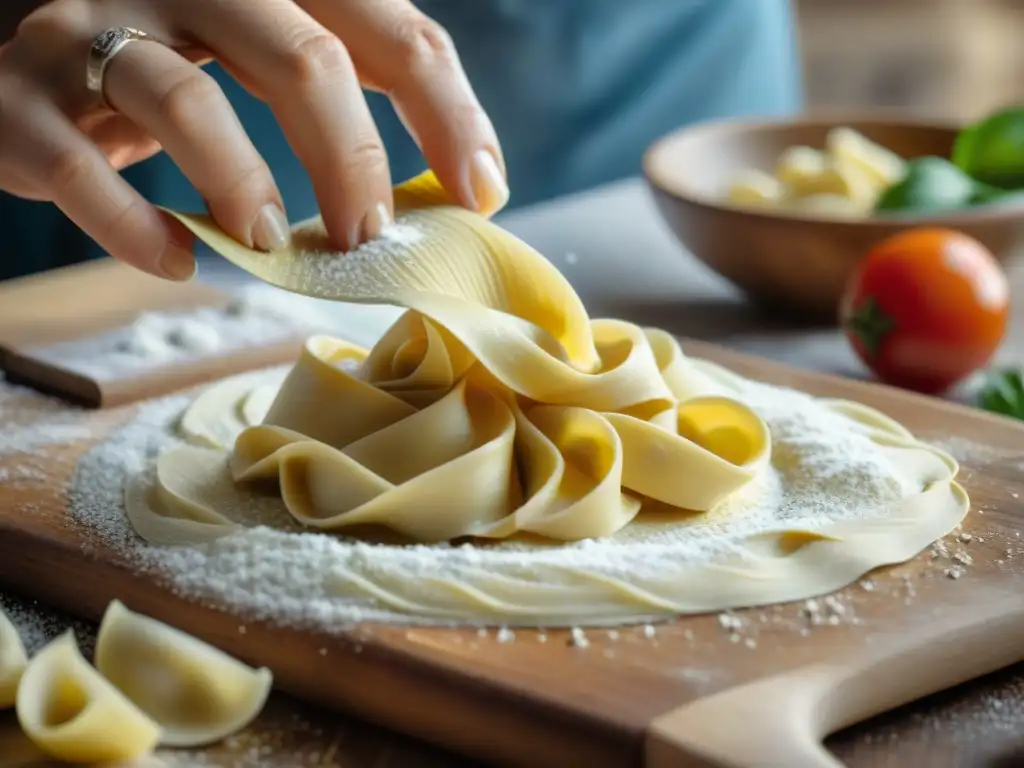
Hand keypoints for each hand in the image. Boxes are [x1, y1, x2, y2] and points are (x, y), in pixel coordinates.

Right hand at [0, 0, 506, 279]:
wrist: (21, 53)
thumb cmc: (167, 61)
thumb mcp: (258, 49)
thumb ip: (342, 86)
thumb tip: (460, 179)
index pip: (389, 29)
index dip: (447, 113)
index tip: (482, 191)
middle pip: (303, 62)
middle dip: (352, 164)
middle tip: (366, 237)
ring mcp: (93, 27)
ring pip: (188, 102)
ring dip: (246, 189)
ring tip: (271, 245)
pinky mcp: (22, 95)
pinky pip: (81, 169)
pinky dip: (135, 227)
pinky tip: (176, 261)